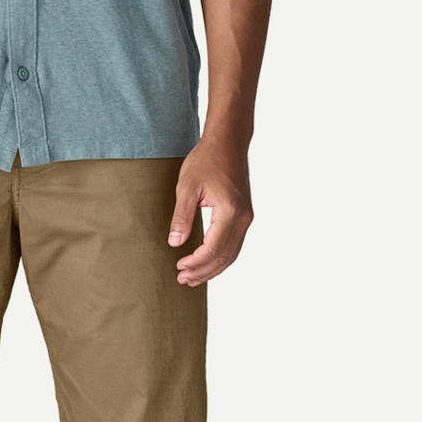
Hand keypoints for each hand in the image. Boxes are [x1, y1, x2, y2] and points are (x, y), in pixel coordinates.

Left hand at [168, 134, 253, 285]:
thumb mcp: (187, 187)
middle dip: (204, 271)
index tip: (178, 267)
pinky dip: (221, 257)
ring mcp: (247, 218)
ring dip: (213, 268)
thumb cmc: (207, 160)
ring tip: (193, 277)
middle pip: (225, 256)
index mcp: (230, 212)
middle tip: (183, 280)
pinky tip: (207, 261)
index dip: (195, 263)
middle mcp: (243, 218)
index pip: (213, 249)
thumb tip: (175, 243)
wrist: (228, 142)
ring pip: (232, 254)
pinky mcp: (244, 215)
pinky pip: (235, 244)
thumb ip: (181, 217)